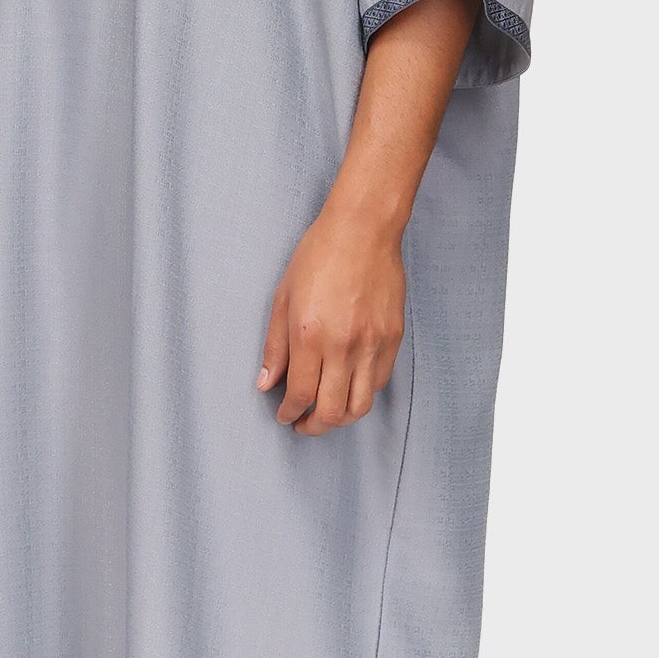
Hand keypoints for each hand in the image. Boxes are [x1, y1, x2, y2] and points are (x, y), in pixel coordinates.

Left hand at [257, 200, 405, 434]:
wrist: (363, 230)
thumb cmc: (319, 256)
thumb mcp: (283, 298)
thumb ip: (274, 346)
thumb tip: (265, 384)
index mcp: (309, 336)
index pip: (300, 395)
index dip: (289, 414)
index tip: (284, 416)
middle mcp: (343, 346)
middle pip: (332, 411)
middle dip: (314, 426)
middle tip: (303, 424)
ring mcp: (372, 344)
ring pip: (360, 405)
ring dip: (341, 418)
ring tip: (327, 413)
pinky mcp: (392, 339)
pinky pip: (379, 382)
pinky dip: (362, 394)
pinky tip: (348, 387)